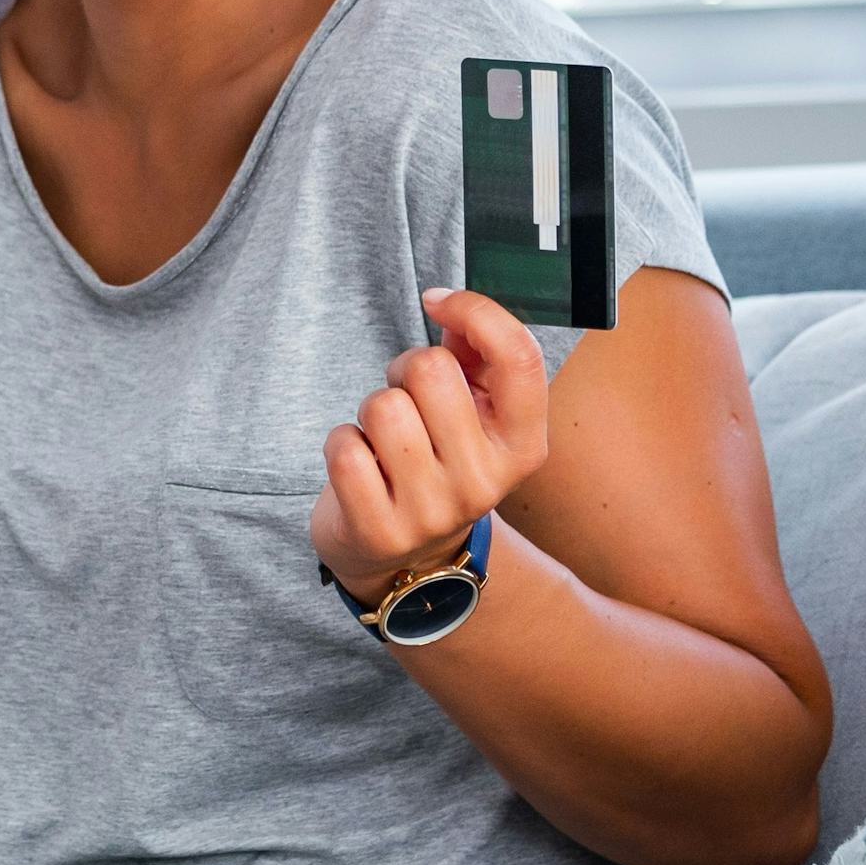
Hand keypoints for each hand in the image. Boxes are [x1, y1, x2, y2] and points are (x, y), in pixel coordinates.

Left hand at [309, 287, 550, 603]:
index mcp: (523, 445)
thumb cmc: (437, 461)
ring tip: (385, 439)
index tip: (439, 303)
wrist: (409, 562)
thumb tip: (450, 306)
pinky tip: (362, 466)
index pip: (519, 358)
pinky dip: (342, 443)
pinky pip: (343, 446)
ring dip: (371, 411)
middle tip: (405, 400)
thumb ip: (474, 355)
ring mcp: (433, 510)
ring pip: (382, 405)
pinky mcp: (379, 529)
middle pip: (430, 369)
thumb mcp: (474, 414)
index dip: (477, 311)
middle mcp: (486, 480)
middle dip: (404, 370)